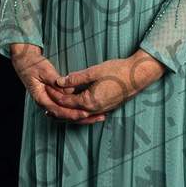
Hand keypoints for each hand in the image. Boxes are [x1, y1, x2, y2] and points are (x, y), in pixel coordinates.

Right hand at [9, 45, 106, 123]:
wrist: (25, 62)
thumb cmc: (33, 65)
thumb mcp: (45, 71)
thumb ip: (56, 81)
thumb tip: (68, 91)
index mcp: (41, 98)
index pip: (58, 111)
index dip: (72, 113)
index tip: (85, 113)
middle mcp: (45, 103)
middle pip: (64, 117)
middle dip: (81, 118)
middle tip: (97, 117)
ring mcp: (49, 102)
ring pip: (66, 115)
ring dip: (81, 117)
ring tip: (97, 117)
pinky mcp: (54, 100)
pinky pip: (66, 109)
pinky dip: (77, 111)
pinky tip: (89, 111)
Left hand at [43, 50, 166, 115]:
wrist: (138, 75)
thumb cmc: (118, 71)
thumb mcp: (94, 71)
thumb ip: (76, 78)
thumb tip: (60, 81)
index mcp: (89, 100)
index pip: (66, 101)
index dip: (55, 95)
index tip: (47, 89)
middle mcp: (95, 109)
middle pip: (71, 113)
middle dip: (58, 109)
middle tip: (46, 107)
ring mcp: (103, 110)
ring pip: (80, 116)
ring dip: (68, 114)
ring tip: (57, 113)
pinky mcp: (108, 107)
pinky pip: (89, 114)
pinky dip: (80, 113)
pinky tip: (77, 110)